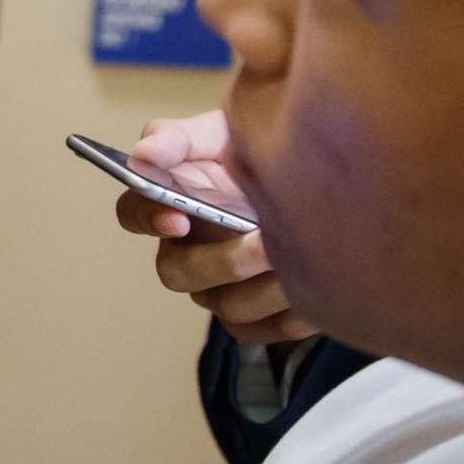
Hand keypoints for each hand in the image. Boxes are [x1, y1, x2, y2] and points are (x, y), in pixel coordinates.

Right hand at [113, 111, 318, 344]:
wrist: (330, 186)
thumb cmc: (265, 156)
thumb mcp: (226, 132)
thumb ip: (181, 138)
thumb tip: (143, 153)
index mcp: (170, 202)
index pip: (133, 213)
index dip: (148, 218)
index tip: (179, 217)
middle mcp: (185, 252)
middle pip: (175, 273)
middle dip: (222, 261)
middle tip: (266, 242)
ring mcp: (217, 290)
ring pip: (225, 306)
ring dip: (265, 289)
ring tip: (307, 262)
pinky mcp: (253, 321)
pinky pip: (260, 331)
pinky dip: (289, 314)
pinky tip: (316, 288)